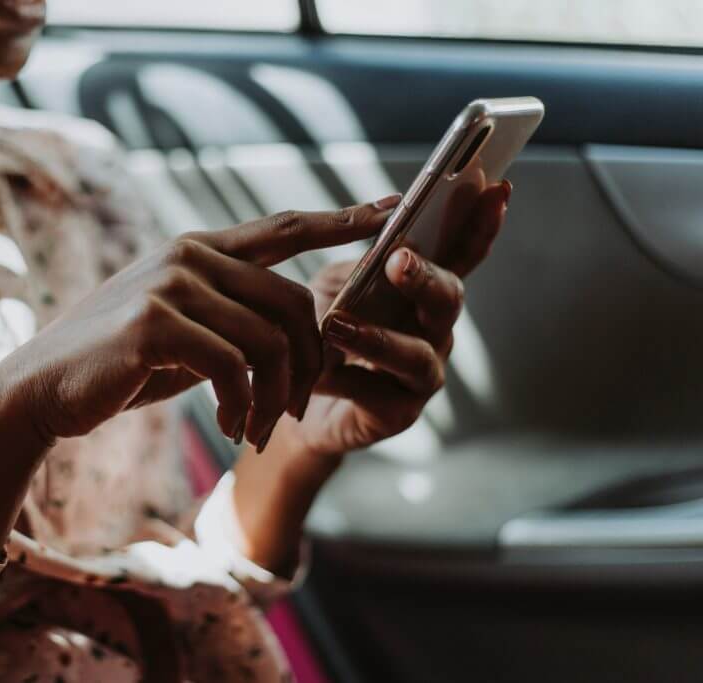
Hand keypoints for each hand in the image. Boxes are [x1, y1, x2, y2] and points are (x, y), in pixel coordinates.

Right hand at [0, 198, 402, 449]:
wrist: (43, 388)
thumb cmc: (118, 365)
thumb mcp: (183, 332)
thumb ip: (231, 317)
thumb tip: (294, 332)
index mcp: (199, 250)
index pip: (285, 228)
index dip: (342, 219)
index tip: (393, 210)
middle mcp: (189, 256)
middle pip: (294, 301)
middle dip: (309, 364)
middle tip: (295, 412)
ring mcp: (170, 285)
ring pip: (269, 339)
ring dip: (276, 397)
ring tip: (258, 430)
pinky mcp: (153, 324)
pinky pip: (233, 367)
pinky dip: (244, 406)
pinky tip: (232, 428)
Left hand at [285, 180, 511, 457]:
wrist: (295, 396)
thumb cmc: (321, 331)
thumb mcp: (336, 284)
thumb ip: (362, 260)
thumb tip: (384, 217)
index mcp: (423, 290)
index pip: (460, 254)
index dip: (480, 225)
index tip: (496, 189)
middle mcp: (433, 329)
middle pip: (448, 300)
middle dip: (426, 278)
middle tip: (399, 260)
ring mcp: (422, 374)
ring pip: (416, 355)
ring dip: (378, 338)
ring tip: (336, 326)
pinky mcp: (398, 412)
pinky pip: (378, 395)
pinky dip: (346, 379)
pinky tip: (318, 372)